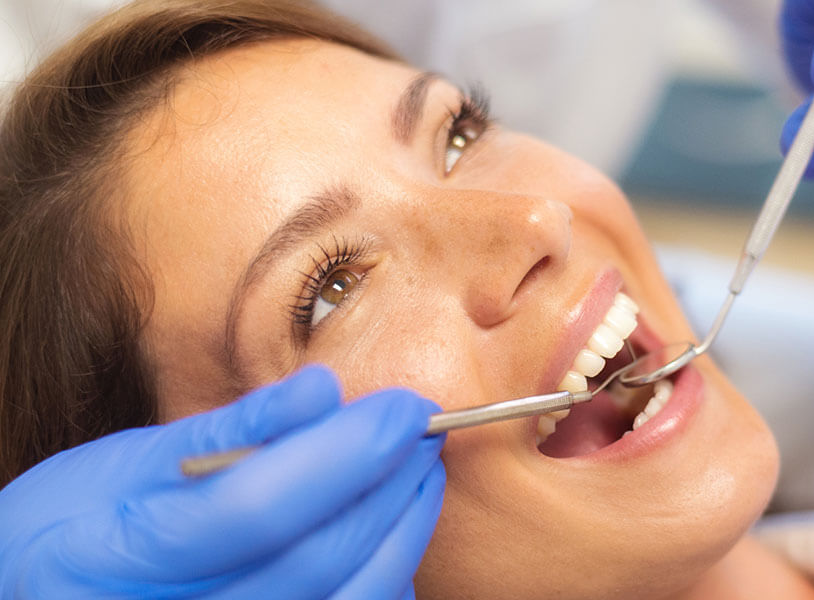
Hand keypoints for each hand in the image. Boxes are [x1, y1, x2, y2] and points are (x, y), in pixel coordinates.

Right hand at [0, 366, 444, 598]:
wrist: (35, 596)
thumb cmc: (72, 526)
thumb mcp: (124, 463)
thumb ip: (229, 432)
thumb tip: (323, 389)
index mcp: (114, 560)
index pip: (256, 508)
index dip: (344, 454)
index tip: (403, 407)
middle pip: (313, 560)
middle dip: (387, 487)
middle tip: (423, 431)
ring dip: (403, 533)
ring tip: (418, 474)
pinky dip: (385, 581)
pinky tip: (393, 535)